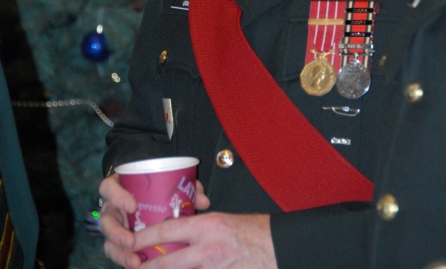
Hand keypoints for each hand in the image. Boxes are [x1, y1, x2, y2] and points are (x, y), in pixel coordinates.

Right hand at [98, 174, 210, 267]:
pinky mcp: (119, 243)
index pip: (108, 188)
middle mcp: (113, 208)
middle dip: (116, 233)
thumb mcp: (169, 183)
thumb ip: (186, 187)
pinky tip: (137, 266)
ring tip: (134, 262)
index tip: (132, 206)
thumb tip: (203, 200)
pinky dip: (125, 260)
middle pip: (105, 220)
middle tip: (131, 242)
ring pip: (108, 242)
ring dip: (120, 253)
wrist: (150, 197)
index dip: (117, 196)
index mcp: (120, 187)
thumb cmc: (159, 187)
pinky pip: (117, 253)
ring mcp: (114, 227)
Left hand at [131, 211, 276, 267]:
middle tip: (133, 268)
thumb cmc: (252, 231)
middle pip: (167, 263)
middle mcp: (208, 250)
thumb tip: (177, 236)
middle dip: (146, 268)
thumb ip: (199, 229)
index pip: (167, 230)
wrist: (278, 248)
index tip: (129, 242)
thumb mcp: (222, 221)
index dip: (144, 238)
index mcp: (208, 227)